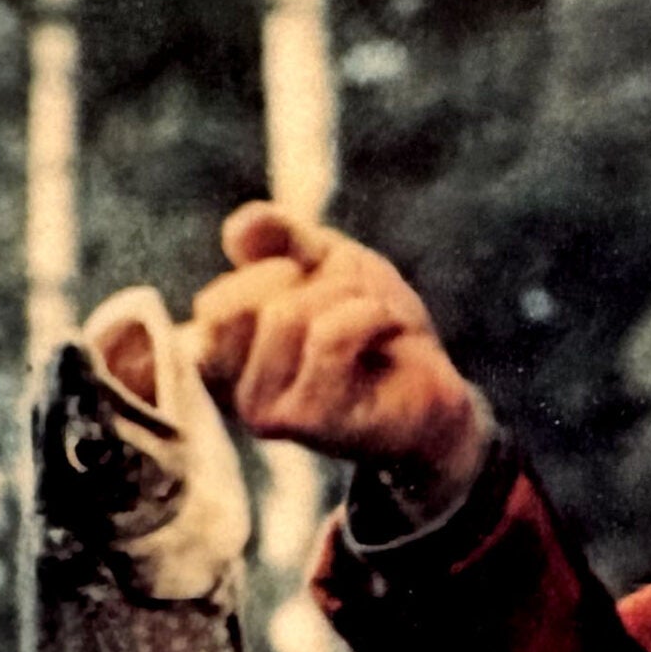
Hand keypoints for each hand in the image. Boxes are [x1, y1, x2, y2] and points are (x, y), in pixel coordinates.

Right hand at [189, 202, 487, 503]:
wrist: (436, 390)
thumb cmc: (373, 329)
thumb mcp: (323, 264)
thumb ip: (277, 239)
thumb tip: (237, 229)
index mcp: (228, 369)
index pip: (213, 307)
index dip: (267, 274)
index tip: (312, 288)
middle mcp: (240, 400)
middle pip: (244, 306)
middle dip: (310, 280)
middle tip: (352, 301)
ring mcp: (273, 417)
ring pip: (287, 316)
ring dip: (349, 295)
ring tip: (376, 317)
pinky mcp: (315, 423)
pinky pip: (330, 337)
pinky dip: (372, 314)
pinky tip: (391, 331)